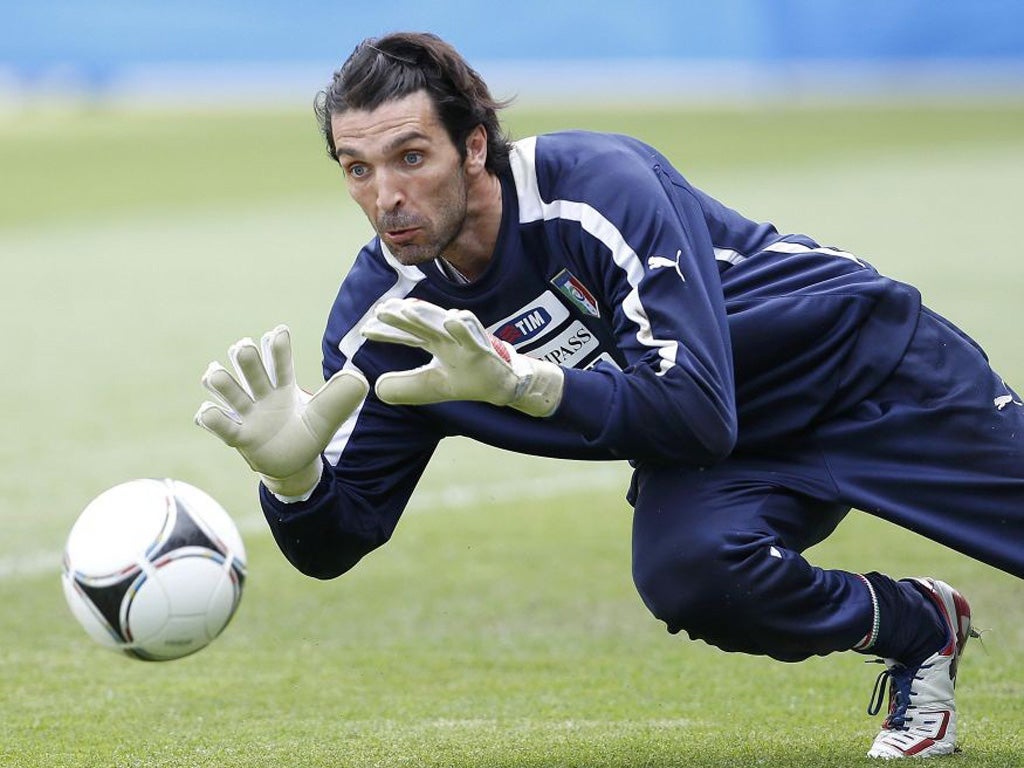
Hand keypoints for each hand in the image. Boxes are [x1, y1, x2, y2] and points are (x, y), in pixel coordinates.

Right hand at [195, 325, 367, 497]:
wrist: (293, 465)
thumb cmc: (306, 433)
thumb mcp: (325, 417)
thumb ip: (339, 399)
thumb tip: (359, 378)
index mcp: (284, 387)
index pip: (281, 364)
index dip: (278, 349)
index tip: (279, 332)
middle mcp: (262, 395)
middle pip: (252, 372)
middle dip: (247, 359)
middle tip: (244, 347)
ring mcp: (248, 414)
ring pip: (231, 393)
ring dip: (223, 383)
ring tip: (214, 374)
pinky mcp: (239, 436)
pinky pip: (222, 425)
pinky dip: (211, 418)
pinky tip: (207, 412)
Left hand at [361, 298, 563, 416]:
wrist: (503, 385)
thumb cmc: (469, 379)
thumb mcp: (432, 386)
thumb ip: (407, 386)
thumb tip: (378, 388)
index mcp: (435, 342)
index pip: (407, 335)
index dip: (387, 332)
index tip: (365, 330)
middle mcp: (448, 336)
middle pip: (421, 324)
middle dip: (402, 317)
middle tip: (381, 311)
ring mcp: (466, 340)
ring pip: (445, 323)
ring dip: (427, 316)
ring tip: (408, 311)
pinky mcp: (483, 348)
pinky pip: (474, 334)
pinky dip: (464, 327)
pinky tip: (452, 320)